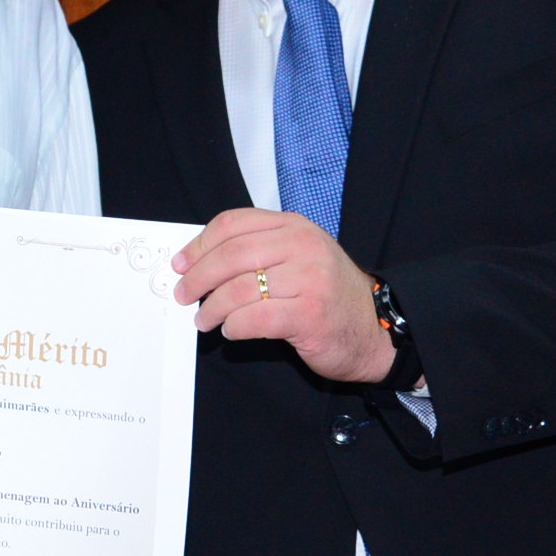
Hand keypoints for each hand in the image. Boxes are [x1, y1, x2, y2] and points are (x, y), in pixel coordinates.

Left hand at [172, 208, 392, 381]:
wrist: (375, 329)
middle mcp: (303, 247)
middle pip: (231, 255)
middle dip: (197, 278)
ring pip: (239, 289)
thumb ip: (259, 251)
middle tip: (182, 295)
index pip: (234, 224)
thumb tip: (199, 261)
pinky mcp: (309, 314)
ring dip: (211, 308)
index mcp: (295, 227)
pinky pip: (255, 318)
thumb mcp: (298, 258)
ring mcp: (310, 280)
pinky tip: (230, 331)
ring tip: (203, 320)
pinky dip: (234, 326)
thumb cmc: (327, 295)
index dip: (199, 245)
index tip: (180, 264)